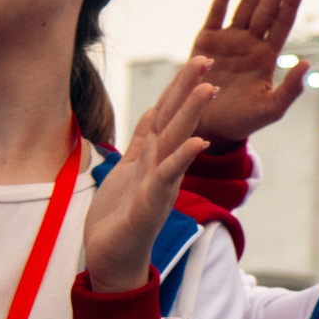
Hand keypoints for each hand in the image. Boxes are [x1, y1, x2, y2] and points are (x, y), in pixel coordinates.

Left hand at [81, 55, 215, 293]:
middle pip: (175, 120)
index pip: (166, 113)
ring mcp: (159, 184)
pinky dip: (182, 158)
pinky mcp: (152, 204)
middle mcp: (161, 166)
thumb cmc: (118, 217)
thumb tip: (154, 113)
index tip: (196, 59)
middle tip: (206, 59)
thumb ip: (142, 142)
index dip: (178, 87)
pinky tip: (198, 142)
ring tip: (207, 88)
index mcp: (153, 156)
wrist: (111, 258)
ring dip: (191, 114)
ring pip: (176, 142)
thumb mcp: (127, 169)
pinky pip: (168, 176)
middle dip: (188, 89)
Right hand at [193, 0, 307, 142]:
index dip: (292, 2)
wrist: (208, 126)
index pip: (283, 23)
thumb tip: (308, 65)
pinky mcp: (206, 40)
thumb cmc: (242, 120)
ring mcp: (228, 40)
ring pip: (246, 6)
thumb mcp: (271, 109)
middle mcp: (250, 43)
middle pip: (267, 8)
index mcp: (267, 56)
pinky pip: (217, 13)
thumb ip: (290, 90)